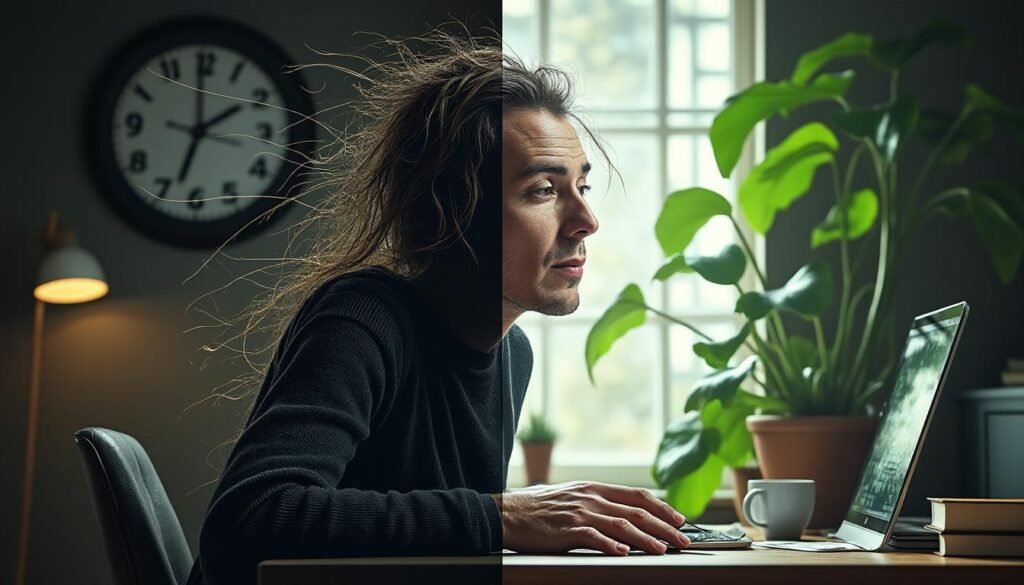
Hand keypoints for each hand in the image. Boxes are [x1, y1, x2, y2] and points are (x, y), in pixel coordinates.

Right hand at [497, 481, 690, 555]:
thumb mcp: (571, 495)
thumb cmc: (538, 508)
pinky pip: (592, 537)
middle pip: (635, 511)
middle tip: (683, 540)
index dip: (662, 508)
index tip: (680, 520)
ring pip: (621, 525)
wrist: (507, 513)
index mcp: (594, 488)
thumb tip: (623, 513)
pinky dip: (611, 545)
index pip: (637, 495)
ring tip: (663, 550)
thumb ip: (596, 501)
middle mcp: (590, 497)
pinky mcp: (565, 530)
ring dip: (646, 539)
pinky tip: (624, 553)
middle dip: (664, 527)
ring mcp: (578, 513)